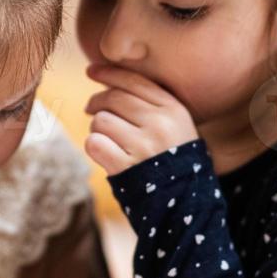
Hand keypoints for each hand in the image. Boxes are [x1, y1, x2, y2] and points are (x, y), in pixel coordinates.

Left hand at [83, 64, 197, 174]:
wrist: (186, 206)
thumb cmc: (176, 163)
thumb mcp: (179, 128)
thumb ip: (152, 105)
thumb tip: (109, 82)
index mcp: (174, 110)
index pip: (134, 81)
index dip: (108, 73)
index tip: (91, 70)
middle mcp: (160, 124)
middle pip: (113, 98)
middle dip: (97, 101)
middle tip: (90, 108)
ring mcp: (143, 146)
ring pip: (101, 120)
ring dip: (97, 128)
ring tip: (107, 139)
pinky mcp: (126, 167)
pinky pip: (94, 143)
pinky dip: (94, 146)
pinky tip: (105, 153)